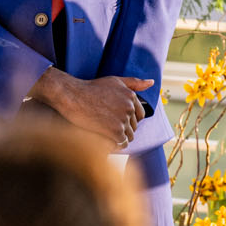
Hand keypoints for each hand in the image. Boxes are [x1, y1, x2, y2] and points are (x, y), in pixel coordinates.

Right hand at [28, 69, 152, 149]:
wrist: (73, 96)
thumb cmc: (92, 88)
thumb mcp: (115, 81)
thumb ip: (134, 82)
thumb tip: (152, 82)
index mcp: (131, 96)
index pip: (140, 115)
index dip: (128, 119)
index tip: (116, 120)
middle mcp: (130, 107)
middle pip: (134, 126)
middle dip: (123, 128)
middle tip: (107, 127)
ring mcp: (123, 119)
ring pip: (129, 136)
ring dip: (119, 138)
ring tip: (106, 134)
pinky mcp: (115, 131)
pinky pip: (122, 143)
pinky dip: (116, 144)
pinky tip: (106, 140)